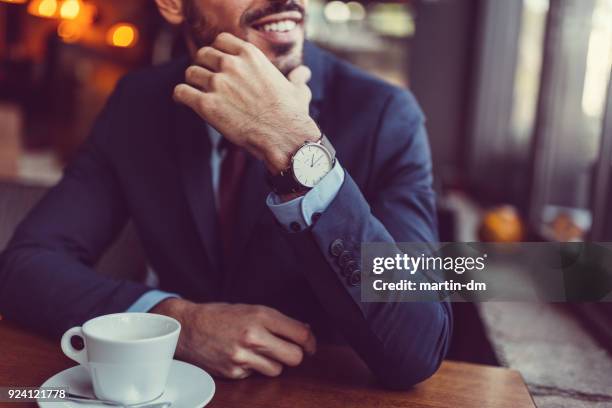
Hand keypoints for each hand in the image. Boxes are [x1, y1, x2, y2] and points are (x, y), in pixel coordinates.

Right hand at [151, 298, 316, 378]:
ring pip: (277, 369)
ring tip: (259, 351)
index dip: (310, 342)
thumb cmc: (220, 316)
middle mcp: (253, 336)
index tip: (310, 345)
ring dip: (273, 363)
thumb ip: (277, 321)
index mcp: (260, 316)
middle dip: (295, 355)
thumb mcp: (251, 309)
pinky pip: (256, 375)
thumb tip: (304, 331)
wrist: (188, 328)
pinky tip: (242, 356)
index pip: (300, 334)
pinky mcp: (234, 372)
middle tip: (288, 350)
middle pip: (295, 357)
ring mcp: (243, 357)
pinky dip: (254, 368)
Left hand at [173, 32, 319, 173]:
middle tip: (207, 81)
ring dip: (193, 83)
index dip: (217, 52)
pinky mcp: (206, 105)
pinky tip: (186, 102)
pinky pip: (181, 92)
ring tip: (197, 94)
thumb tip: (304, 73)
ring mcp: (217, 84)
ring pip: (190, 73)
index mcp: (250, 55)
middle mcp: (231, 64)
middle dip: (203, 67)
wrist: (284, 136)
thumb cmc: (292, 115)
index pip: (220, 40)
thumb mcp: (298, 90)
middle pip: (202, 55)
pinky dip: (181, 97)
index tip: (218, 64)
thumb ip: (297, 78)